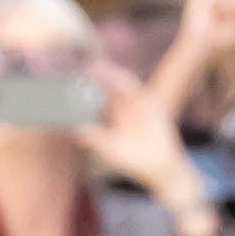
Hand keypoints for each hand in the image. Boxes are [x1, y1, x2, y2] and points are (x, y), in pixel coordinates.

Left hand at [84, 73, 204, 211]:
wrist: (159, 168)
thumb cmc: (134, 162)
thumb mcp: (110, 150)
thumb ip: (94, 139)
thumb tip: (75, 131)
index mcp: (115, 118)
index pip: (100, 99)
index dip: (90, 89)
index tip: (76, 81)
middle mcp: (126, 110)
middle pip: (110, 88)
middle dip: (100, 77)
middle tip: (85, 67)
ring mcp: (139, 107)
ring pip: (124, 86)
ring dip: (112, 75)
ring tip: (98, 67)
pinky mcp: (152, 106)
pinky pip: (139, 91)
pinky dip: (129, 83)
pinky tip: (118, 77)